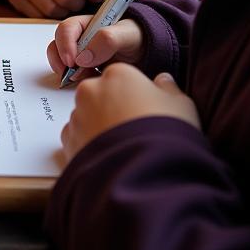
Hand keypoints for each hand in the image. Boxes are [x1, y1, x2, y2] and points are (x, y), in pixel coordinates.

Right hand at [46, 16, 143, 80]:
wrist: (147, 54)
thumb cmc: (138, 38)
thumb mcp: (127, 34)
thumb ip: (108, 39)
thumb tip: (83, 58)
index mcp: (87, 23)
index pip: (66, 29)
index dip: (65, 44)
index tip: (72, 61)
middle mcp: (80, 37)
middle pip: (58, 44)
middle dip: (60, 59)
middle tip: (70, 74)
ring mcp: (80, 53)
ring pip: (60, 59)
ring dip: (64, 70)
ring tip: (80, 79)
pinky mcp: (84, 68)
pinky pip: (70, 73)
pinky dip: (73, 79)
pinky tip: (87, 82)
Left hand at [60, 64, 200, 163]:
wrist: (146, 175)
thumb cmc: (166, 136)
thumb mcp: (181, 106)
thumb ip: (169, 88)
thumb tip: (163, 80)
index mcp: (118, 74)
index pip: (124, 78)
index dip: (137, 96)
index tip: (147, 112)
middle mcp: (91, 90)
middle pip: (102, 94)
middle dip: (115, 109)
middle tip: (135, 131)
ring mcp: (77, 115)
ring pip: (88, 116)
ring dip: (101, 127)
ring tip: (124, 149)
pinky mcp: (68, 141)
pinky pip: (78, 138)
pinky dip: (90, 145)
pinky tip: (110, 158)